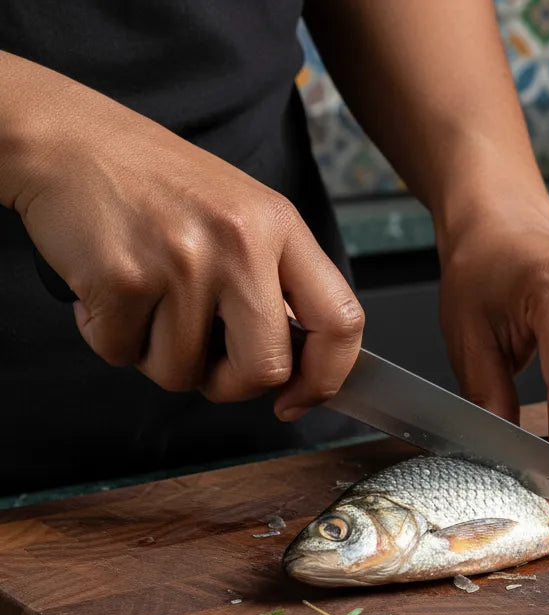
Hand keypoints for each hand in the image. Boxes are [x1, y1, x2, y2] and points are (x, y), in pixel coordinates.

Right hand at [5, 58, 361, 417]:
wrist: (66, 139)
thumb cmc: (155, 184)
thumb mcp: (242, 215)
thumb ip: (277, 283)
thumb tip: (298, 366)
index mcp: (279, 226)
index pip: (340, 321)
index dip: (324, 379)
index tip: (297, 399)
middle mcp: (240, 243)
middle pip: (265, 370)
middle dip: (231, 385)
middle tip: (207, 359)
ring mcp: (183, 262)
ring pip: (184, 374)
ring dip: (158, 355)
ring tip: (147, 300)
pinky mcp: (124, 279)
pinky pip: (124, 355)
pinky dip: (109, 337)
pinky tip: (112, 291)